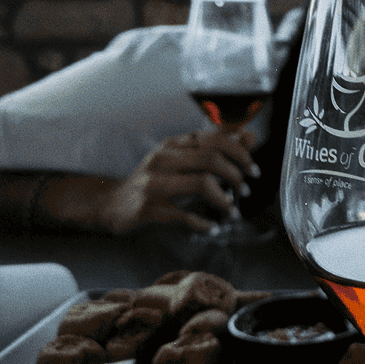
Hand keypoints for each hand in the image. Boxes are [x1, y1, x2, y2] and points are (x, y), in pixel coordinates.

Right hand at [100, 128, 260, 234]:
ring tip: (232, 211)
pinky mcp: (149, 208)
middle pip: (211, 159)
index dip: (240, 152)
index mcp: (173, 145)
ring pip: (202, 183)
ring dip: (224, 200)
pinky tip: (213, 228)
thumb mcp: (180, 159)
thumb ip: (215, 148)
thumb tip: (250, 135)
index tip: (253, 169)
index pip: (214, 138)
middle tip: (245, 191)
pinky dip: (204, 224)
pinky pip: (185, 215)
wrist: (111, 204)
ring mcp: (154, 183)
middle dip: (236, 176)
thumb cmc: (153, 181)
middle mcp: (163, 159)